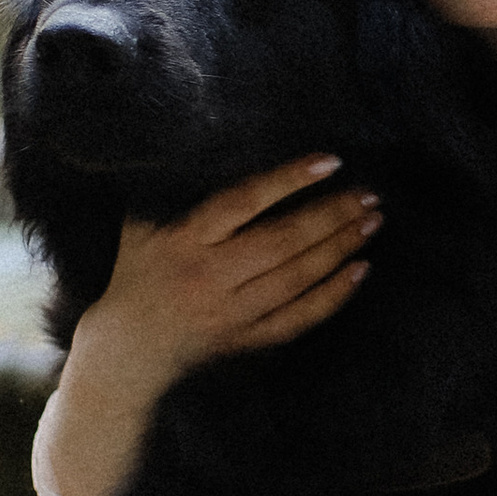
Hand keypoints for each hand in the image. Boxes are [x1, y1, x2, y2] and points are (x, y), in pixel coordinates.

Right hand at [49, 155, 379, 495]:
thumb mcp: (140, 226)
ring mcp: (231, 311)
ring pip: (296, 278)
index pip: (245, 202)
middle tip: (370, 195)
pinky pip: (298, 318)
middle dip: (332, 216)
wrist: (124, 353)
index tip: (331, 162)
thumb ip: (173, 192)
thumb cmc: (133, 276)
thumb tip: (199, 141)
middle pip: (283, 242)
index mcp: (185, 240)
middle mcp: (211, 275)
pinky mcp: (246, 339)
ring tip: (372, 222)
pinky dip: (332, 296)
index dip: (290, 180)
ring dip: (340, 248)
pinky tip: (360, 271)